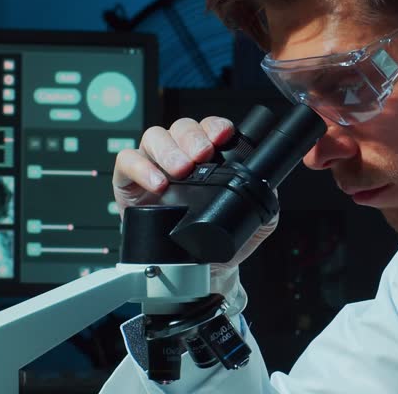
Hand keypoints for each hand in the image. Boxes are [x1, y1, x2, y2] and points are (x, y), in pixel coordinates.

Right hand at [112, 116, 278, 274]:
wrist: (199, 271)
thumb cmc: (220, 239)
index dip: (215, 126)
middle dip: (193, 137)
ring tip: (181, 170)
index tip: (223, 135)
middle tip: (202, 155)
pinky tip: (157, 183)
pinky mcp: (130, 182)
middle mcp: (181, 155)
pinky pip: (127, 161)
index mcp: (209, 157)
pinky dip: (141, 167)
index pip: (210, 128)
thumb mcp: (253, 220)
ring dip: (169, 150)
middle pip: (182, 127)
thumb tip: (270, 184)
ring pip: (155, 136)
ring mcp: (154, 166)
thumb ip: (264, 197)